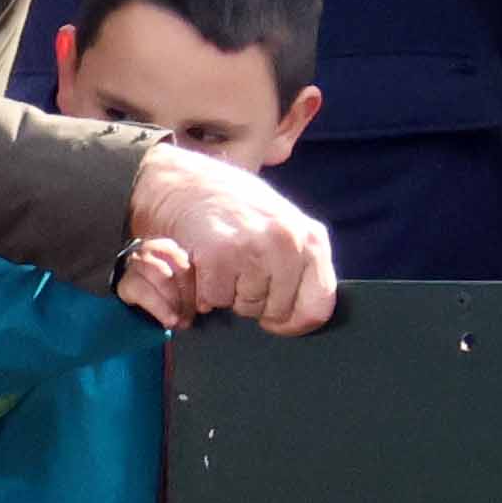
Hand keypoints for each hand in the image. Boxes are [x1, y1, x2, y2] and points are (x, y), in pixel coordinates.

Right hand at [124, 140, 337, 334]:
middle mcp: (288, 242)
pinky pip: (215, 299)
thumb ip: (298, 262)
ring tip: (221, 262)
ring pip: (246, 307)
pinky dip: (204, 289)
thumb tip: (304, 313)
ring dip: (228, 294)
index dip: (294, 321)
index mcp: (311, 238)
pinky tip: (203, 262)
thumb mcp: (280, 225)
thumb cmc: (232, 206)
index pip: (319, 306)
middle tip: (239, 273)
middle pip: (278, 311)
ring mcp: (255, 249)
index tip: (275, 319)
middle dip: (255, 302)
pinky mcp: (220, 257)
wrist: (183, 180)